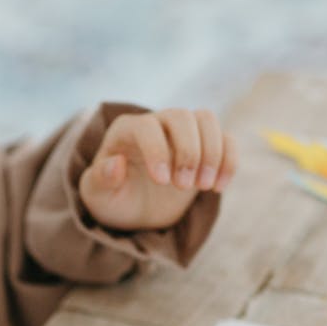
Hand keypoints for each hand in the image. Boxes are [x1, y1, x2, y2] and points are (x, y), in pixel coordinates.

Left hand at [78, 108, 236, 230]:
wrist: (134, 210)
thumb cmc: (113, 198)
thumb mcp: (98, 196)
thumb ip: (100, 180)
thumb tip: (115, 165)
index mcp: (126, 130)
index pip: (147, 126)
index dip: (157, 150)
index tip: (162, 182)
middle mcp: (156, 123)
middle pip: (181, 116)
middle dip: (188, 152)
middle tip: (184, 186)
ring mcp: (182, 132)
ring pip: (206, 119)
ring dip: (212, 153)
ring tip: (203, 187)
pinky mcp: (205, 146)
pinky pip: (226, 139)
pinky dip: (228, 161)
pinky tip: (218, 187)